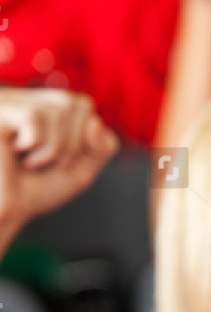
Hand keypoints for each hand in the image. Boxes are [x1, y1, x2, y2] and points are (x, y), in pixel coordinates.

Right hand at [0, 89, 117, 251]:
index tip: (61, 160)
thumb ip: (100, 147)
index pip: (83, 104)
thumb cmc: (34, 191)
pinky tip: (15, 154)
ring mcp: (8, 102)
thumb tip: (95, 121)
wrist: (2, 213)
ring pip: (57, 110)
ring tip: (30, 162)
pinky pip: (33, 117)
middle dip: (72, 144)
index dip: (84, 138)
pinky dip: (35, 145)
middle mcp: (24, 98)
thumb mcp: (80, 169)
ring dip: (52, 149)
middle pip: (74, 103)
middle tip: (46, 164)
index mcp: (42, 106)